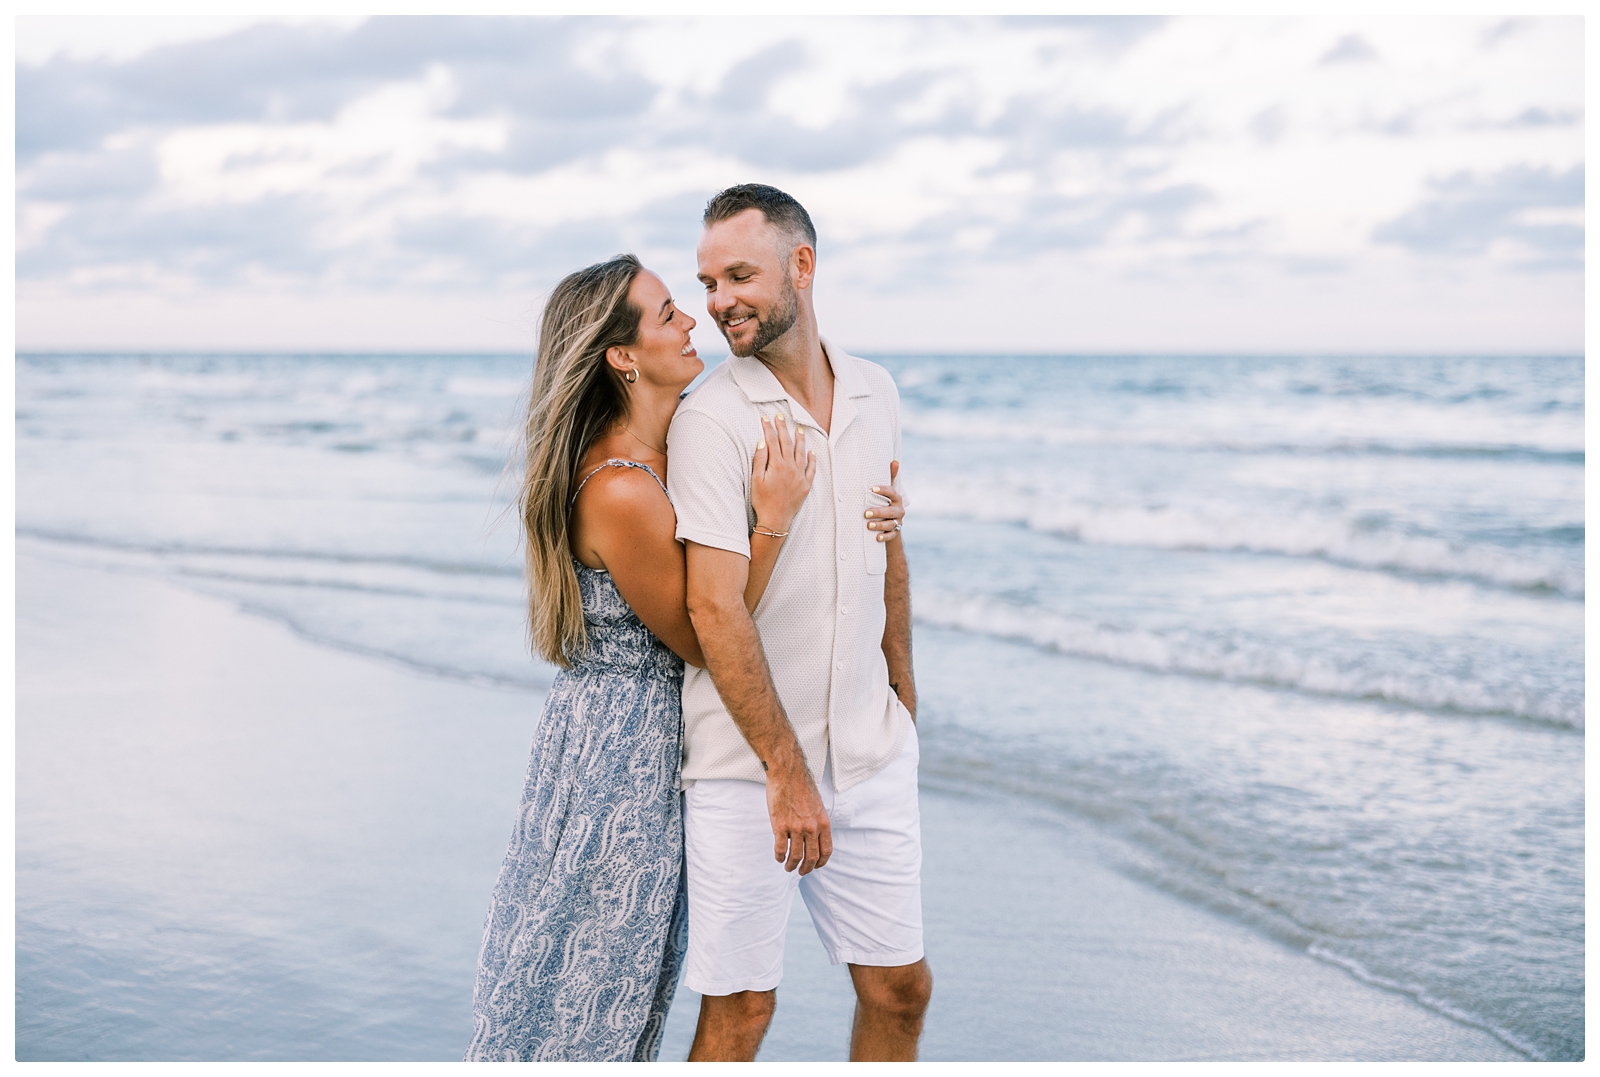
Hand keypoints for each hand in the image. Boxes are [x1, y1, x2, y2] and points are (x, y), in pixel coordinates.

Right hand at [750, 414, 815, 532]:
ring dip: (799, 440)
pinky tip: (812, 452)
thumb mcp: (755, 479)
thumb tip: (762, 442)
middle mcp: (790, 468)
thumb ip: (759, 459)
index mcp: (776, 465)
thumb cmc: (762, 501)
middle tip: (780, 416)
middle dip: (783, 428)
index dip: (768, 428)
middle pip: (786, 443)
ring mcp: (799, 476)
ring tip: (799, 429)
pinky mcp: (805, 485)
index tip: (765, 418)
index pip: (772, 441)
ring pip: (801, 453)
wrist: (775, 520)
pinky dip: (812, 459)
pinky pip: (811, 469)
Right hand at [766, 762, 831, 873]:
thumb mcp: (817, 805)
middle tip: (801, 871)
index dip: (821, 862)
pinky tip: (778, 857)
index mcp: (823, 823)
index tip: (815, 866)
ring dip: (791, 865)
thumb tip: (812, 837)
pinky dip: (779, 856)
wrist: (788, 772)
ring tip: (787, 867)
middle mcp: (812, 828)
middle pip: (812, 857)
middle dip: (806, 869)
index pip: (826, 851)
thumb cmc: (801, 786)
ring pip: (795, 856)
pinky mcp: (780, 826)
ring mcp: (796, 828)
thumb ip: (816, 822)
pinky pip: (780, 848)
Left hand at [865, 459, 905, 541]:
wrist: (891, 523)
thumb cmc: (886, 503)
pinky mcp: (895, 532)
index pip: (892, 492)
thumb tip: (894, 461)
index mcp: (897, 498)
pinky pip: (891, 536)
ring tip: (868, 525)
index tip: (872, 489)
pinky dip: (884, 537)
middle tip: (866, 513)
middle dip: (879, 512)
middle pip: (891, 511)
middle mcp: (899, 510)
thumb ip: (890, 477)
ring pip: (891, 524)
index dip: (883, 490)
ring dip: (880, 525)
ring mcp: (897, 522)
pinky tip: (876, 537)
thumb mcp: (888, 492)